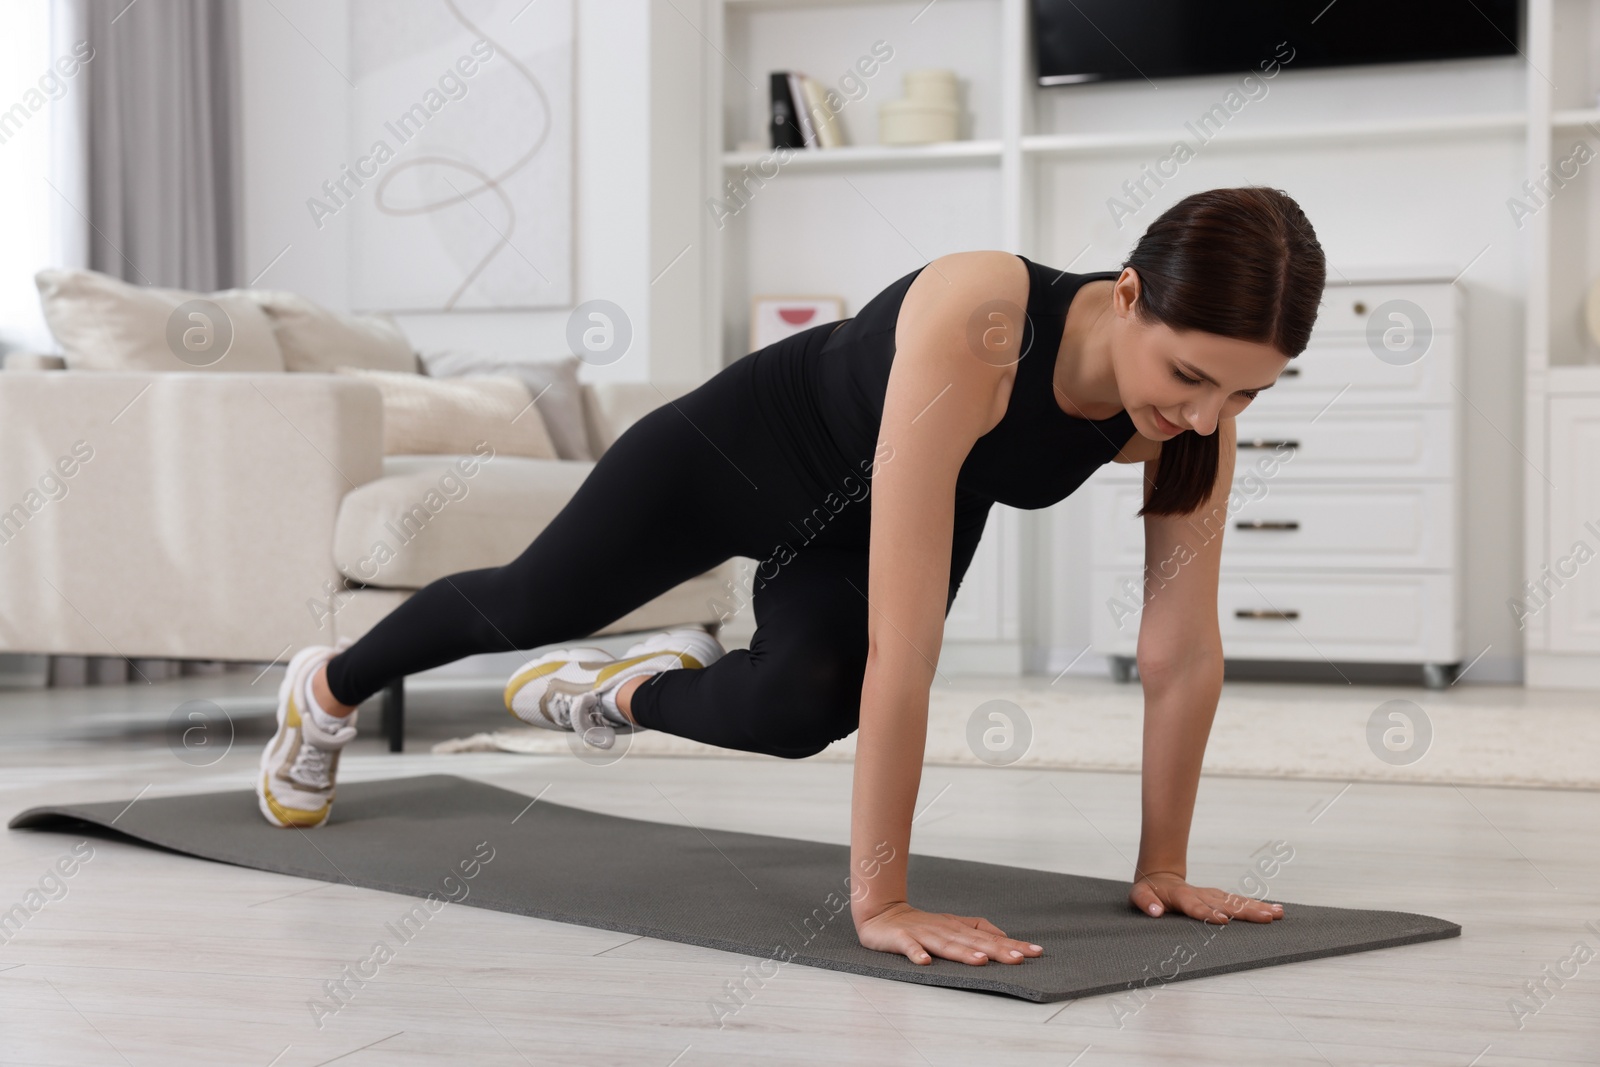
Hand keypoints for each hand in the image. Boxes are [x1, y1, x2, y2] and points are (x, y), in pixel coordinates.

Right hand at [855, 901, 1044, 965]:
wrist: (880, 914)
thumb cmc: (920, 924)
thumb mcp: (952, 925)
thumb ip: (976, 929)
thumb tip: (1004, 937)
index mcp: (957, 928)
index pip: (989, 937)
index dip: (1011, 944)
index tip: (1036, 952)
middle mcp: (944, 930)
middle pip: (973, 942)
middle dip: (996, 950)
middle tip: (1018, 958)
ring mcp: (922, 934)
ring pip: (946, 944)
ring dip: (963, 953)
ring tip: (981, 961)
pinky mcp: (900, 938)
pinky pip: (908, 947)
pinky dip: (916, 954)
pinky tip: (924, 963)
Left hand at [1129, 870, 1283, 923]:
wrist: (1160, 877)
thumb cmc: (1149, 891)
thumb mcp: (1138, 896)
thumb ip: (1145, 902)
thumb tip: (1155, 911)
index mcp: (1182, 896)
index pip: (1196, 906)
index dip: (1208, 913)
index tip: (1222, 920)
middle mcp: (1201, 894)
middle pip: (1225, 903)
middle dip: (1245, 911)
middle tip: (1266, 917)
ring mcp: (1212, 895)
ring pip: (1236, 901)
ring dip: (1257, 908)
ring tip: (1278, 913)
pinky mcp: (1219, 897)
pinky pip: (1240, 901)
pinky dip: (1257, 906)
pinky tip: (1276, 910)